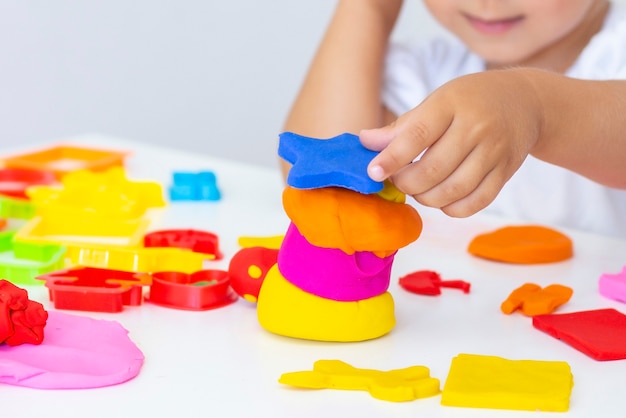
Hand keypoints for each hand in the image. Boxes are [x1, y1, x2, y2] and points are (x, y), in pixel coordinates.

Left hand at [361, 69, 543, 216]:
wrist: (526, 102)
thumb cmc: (469, 101)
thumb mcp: (436, 101)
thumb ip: (402, 127)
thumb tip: (365, 142)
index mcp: (451, 104)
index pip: (416, 136)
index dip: (391, 159)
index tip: (373, 172)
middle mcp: (476, 127)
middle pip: (432, 170)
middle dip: (406, 183)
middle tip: (398, 179)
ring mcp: (494, 152)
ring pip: (451, 191)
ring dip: (425, 197)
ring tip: (418, 188)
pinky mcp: (505, 173)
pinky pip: (474, 203)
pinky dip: (450, 208)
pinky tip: (441, 197)